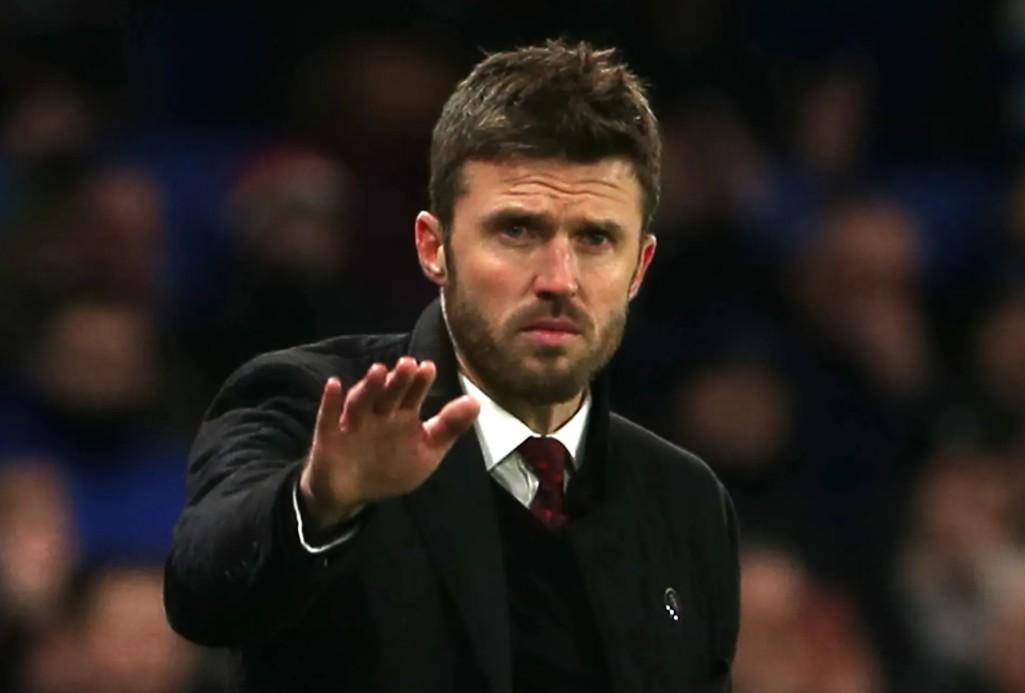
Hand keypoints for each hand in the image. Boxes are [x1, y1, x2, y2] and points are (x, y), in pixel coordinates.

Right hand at [298, 357, 479, 527]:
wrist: (350, 494)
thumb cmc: (390, 467)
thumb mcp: (426, 452)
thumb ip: (449, 428)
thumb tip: (476, 402)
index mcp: (402, 416)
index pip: (413, 395)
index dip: (420, 382)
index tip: (428, 367)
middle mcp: (378, 415)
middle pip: (389, 395)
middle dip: (398, 381)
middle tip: (408, 364)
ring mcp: (353, 424)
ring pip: (361, 402)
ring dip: (368, 387)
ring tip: (378, 371)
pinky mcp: (329, 436)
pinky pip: (328, 417)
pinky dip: (330, 402)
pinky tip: (333, 385)